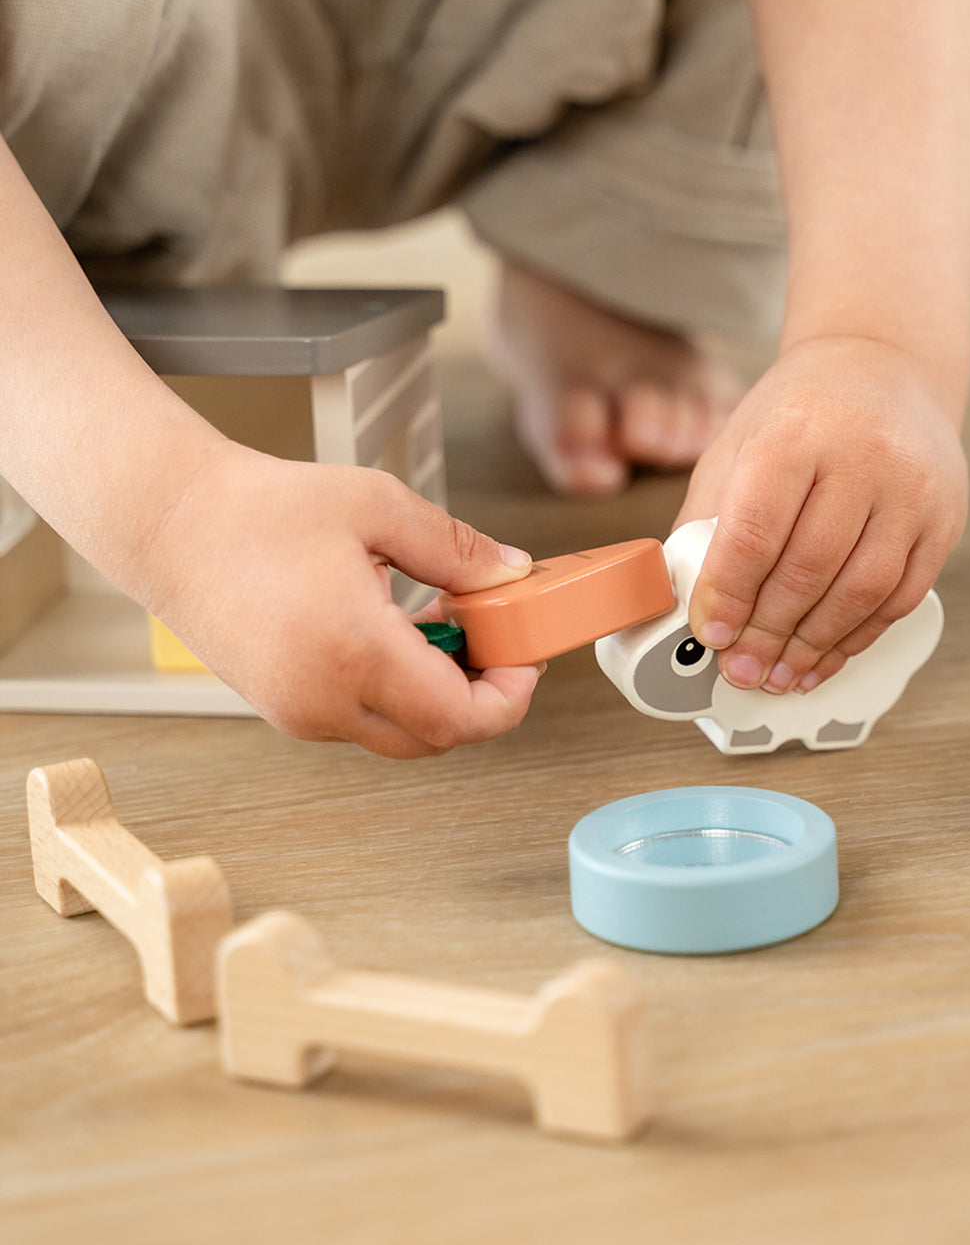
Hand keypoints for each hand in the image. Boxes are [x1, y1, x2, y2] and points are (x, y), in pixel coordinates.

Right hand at [143, 442, 540, 757]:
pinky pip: (362, 721)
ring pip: (399, 734)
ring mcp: (297, 713)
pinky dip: (395, 691)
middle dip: (478, 694)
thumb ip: (457, 549)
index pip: (460, 718)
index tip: (524, 660)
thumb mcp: (379, 506)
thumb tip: (511, 574)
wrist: (169, 523)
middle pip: (436, 738)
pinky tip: (394, 633)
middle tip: (489, 634)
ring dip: (436, 692)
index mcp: (352, 652)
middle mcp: (322, 700)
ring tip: (436, 620)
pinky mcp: (282, 710)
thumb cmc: (259, 509)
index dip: (508, 698)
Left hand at [675, 336, 967, 692]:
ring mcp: (912, 490)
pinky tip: (826, 656)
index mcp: (795, 435)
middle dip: (768, 633)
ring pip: (860, 592)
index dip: (729, 594)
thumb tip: (685, 601)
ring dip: (814, 646)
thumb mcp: (737, 446)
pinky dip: (858, 637)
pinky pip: (900, 597)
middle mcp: (862, 458)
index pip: (755, 531)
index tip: (711, 634)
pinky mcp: (945, 519)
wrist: (884, 368)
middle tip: (742, 670)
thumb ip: (709, 520)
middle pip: (808, 569)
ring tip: (780, 674)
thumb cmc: (800, 414)